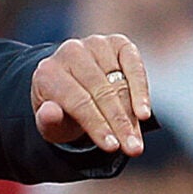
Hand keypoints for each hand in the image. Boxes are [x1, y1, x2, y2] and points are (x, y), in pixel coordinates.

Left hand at [32, 35, 150, 154]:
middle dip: (119, 123)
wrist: (73, 84)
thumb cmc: (62, 110)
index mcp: (48, 72)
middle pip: (100, 91)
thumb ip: (48, 120)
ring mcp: (95, 44)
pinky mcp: (118, 43)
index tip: (112, 148)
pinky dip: (141, 89)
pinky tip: (144, 113)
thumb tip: (50, 112)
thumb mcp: (51, 123)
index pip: (77, 100)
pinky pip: (134, 66)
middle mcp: (71, 52)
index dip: (96, 124)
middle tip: (132, 149)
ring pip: (119, 82)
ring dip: (131, 114)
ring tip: (137, 141)